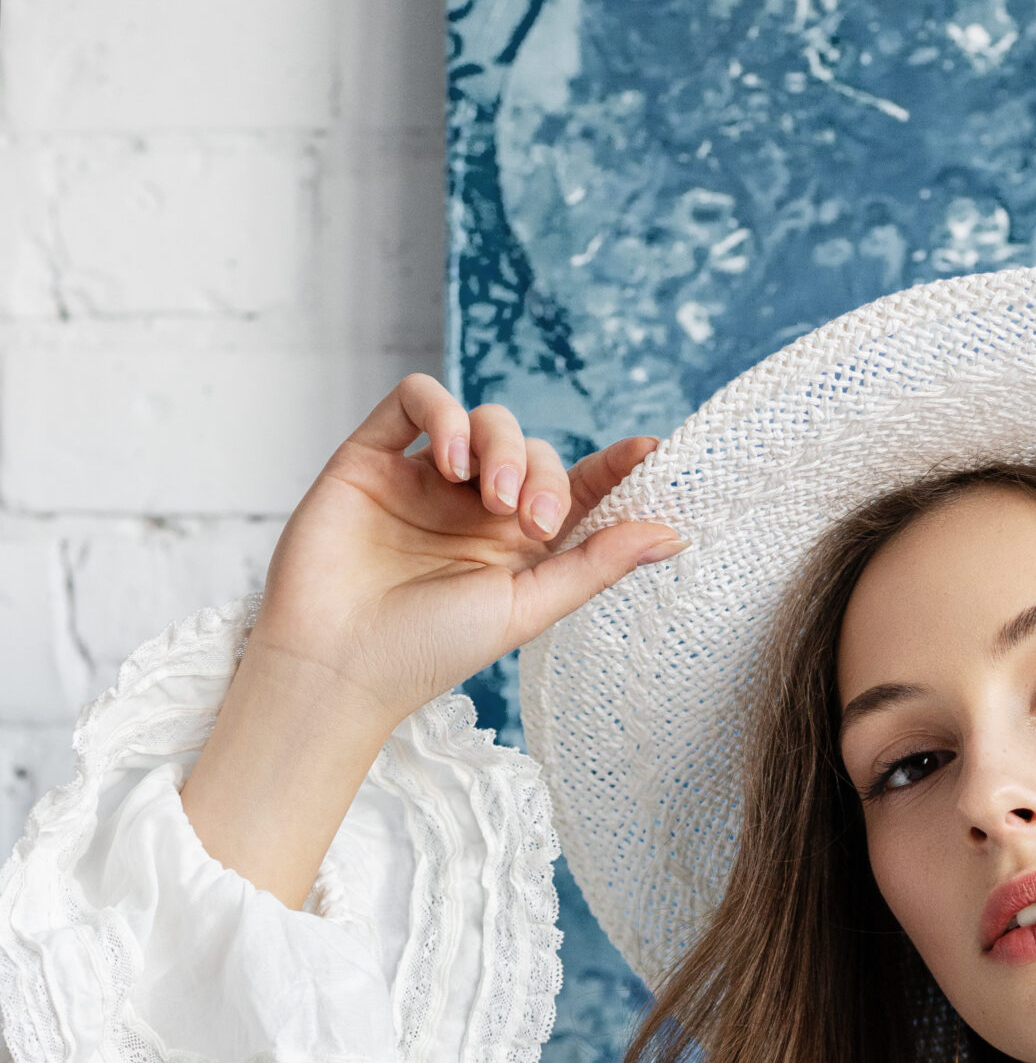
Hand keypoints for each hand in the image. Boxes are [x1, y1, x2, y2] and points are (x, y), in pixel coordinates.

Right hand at [183, 378, 680, 904]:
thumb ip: (594, 565)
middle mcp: (472, 509)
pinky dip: (444, 414)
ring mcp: (422, 480)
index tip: (654, 452)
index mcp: (516, 547)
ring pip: (481, 421)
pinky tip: (449, 462)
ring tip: (492, 497)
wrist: (336, 664)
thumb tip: (672, 533)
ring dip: (500, 446)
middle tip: (532, 522)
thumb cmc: (429, 652)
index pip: (575, 489)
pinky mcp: (371, 456)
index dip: (614, 467)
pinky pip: (415, 399)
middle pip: (531, 450)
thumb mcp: (528, 609)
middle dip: (541, 473)